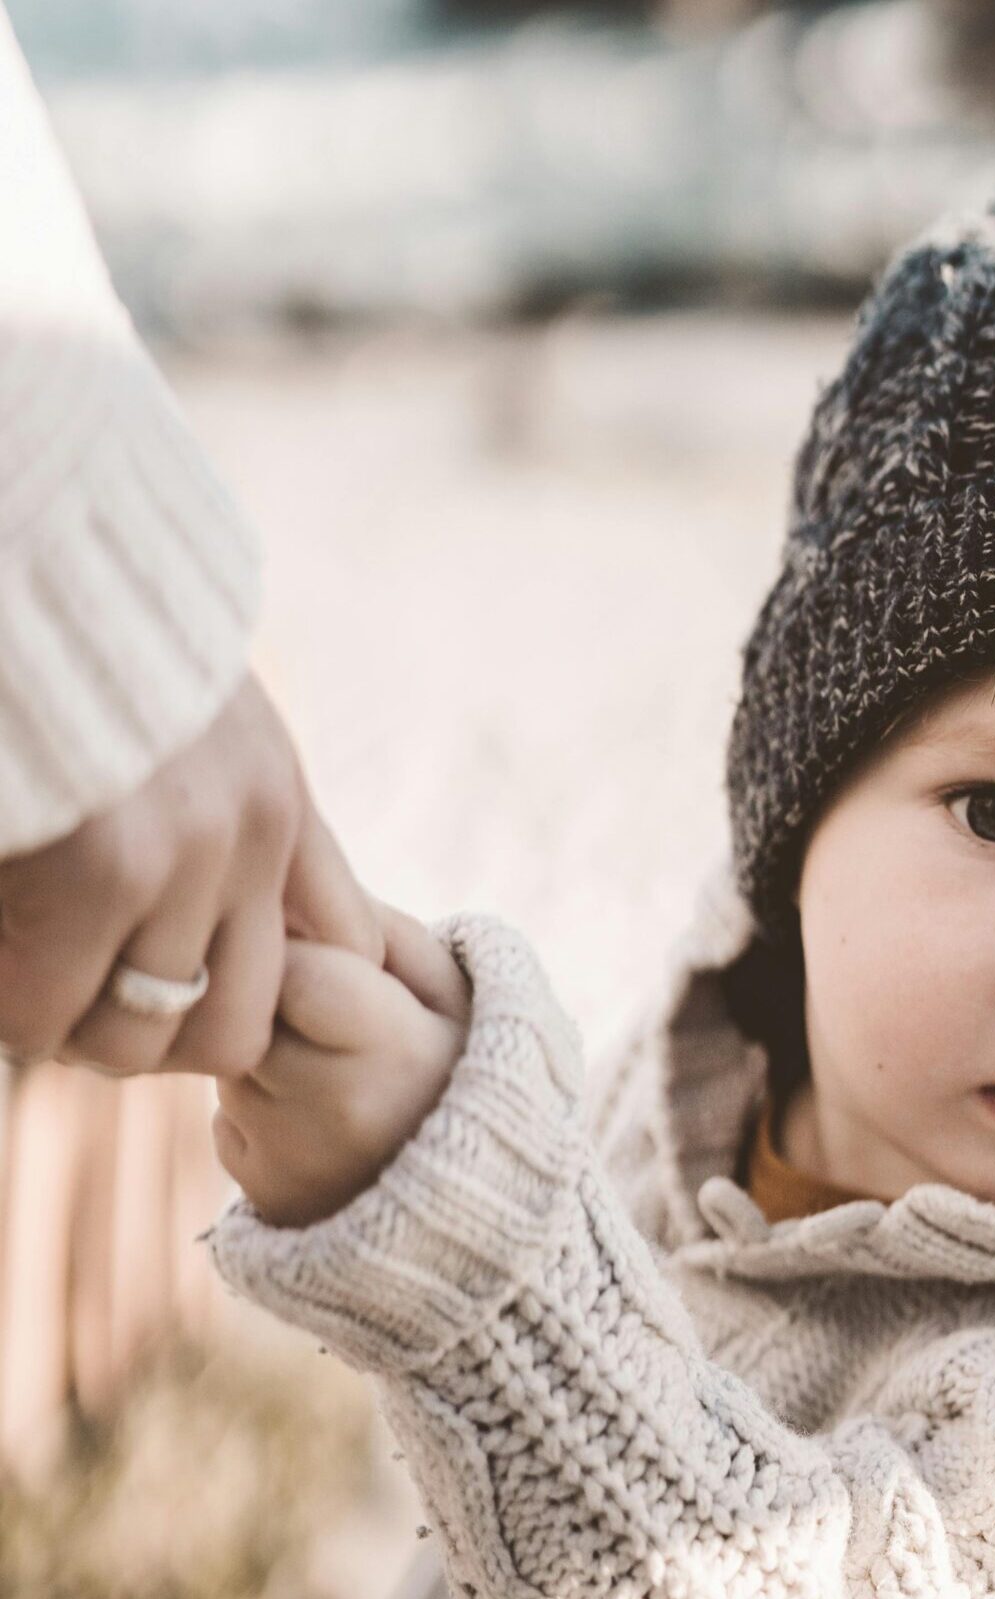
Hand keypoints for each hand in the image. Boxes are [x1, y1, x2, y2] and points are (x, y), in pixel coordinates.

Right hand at [0, 672, 383, 1076]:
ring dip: (68, 1030)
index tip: (173, 986)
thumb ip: (240, 818)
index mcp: (278, 794)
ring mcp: (189, 852)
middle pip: (237, 1029)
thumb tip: (260, 933)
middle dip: (150, 1039)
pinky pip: (44, 1010)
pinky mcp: (103, 865)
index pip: (340, 949)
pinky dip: (8, 1008)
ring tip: (22, 977)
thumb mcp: (200, 721)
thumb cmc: (77, 640)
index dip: (255, 994)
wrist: (23, 541)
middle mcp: (256, 831)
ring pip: (143, 1037)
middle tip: (71, 1008)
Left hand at [212, 902, 471, 1228]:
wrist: (485, 1198)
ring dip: (267, 1050)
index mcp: (394, 1048)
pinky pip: (231, 1122)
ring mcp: (292, 1160)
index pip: (291, 966)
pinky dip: (263, 1110)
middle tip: (334, 1012)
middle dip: (277, 996)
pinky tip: (323, 1119)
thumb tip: (280, 895)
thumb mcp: (454, 985)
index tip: (329, 954)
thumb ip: (374, 926)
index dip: (299, 947)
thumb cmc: (470, 1065)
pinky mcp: (263, 1195)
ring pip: (233, 1064)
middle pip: (249, 1012)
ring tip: (339, 1067)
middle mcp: (333, 1109)